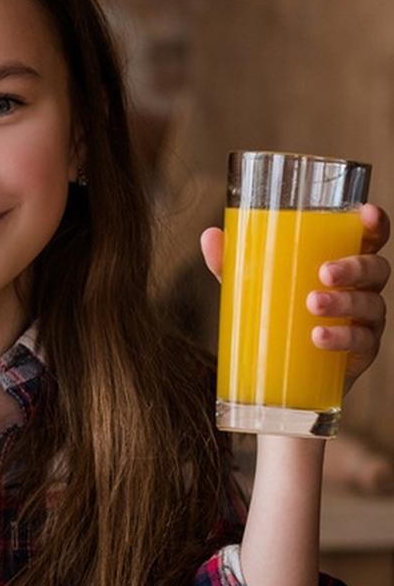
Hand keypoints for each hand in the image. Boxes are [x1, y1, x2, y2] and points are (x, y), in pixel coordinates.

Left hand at [200, 202, 389, 393]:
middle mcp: (362, 289)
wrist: (282, 372)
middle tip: (324, 273)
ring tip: (313, 304)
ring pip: (370, 305)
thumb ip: (235, 264)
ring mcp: (365, 321)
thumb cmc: (277, 315)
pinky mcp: (359, 352)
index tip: (366, 214)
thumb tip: (210, 235)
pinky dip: (342, 338)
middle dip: (354, 267)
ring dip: (344, 303)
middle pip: (374, 269)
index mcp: (344, 264)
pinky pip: (361, 342)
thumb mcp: (254, 288)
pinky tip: (319, 337)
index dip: (375, 225)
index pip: (370, 239)